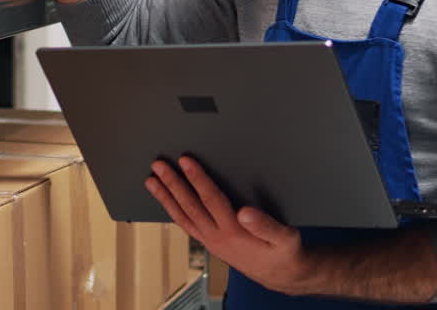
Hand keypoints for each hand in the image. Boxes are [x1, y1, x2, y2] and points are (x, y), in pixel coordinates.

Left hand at [146, 156, 314, 296]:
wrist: (280, 275)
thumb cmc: (283, 253)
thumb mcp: (284, 238)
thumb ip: (266, 225)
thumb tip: (246, 212)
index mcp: (235, 231)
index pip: (211, 199)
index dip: (197, 178)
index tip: (186, 161)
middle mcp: (217, 236)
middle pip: (190, 206)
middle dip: (173, 183)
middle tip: (159, 165)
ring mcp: (211, 241)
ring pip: (182, 217)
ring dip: (166, 197)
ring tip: (151, 181)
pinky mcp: (210, 243)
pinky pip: (186, 225)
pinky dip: (173, 211)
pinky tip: (166, 201)